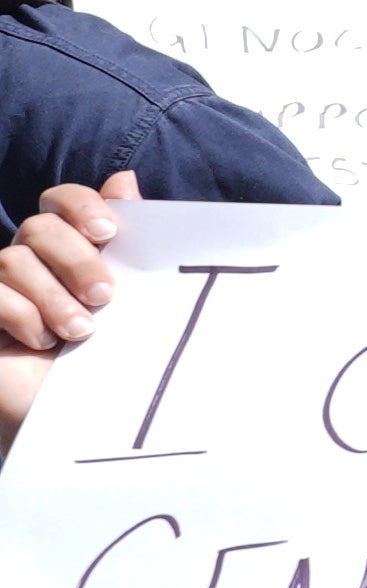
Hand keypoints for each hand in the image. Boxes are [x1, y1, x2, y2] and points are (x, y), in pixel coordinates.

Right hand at [0, 173, 138, 359]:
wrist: (85, 410)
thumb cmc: (110, 355)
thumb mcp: (132, 297)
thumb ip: (128, 242)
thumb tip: (124, 178)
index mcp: (67, 249)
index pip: (60, 200)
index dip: (79, 204)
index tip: (108, 232)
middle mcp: (28, 261)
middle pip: (38, 228)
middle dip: (76, 259)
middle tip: (105, 296)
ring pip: (13, 260)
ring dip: (53, 298)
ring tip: (82, 333)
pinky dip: (22, 316)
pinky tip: (43, 342)